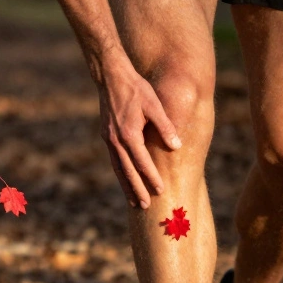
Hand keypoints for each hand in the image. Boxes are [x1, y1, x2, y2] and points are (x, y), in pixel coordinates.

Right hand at [97, 58, 181, 208]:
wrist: (111, 76)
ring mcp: (109, 139)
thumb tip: (176, 146)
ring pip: (118, 168)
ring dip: (126, 185)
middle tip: (145, 206)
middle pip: (127, 171)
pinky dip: (120, 173)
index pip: (142, 162)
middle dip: (136, 189)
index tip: (161, 190)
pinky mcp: (106, 136)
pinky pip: (114, 160)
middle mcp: (116, 140)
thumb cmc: (136, 89)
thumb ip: (165, 126)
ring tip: (133, 201)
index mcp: (129, 134)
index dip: (151, 177)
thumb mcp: (154, 105)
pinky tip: (125, 179)